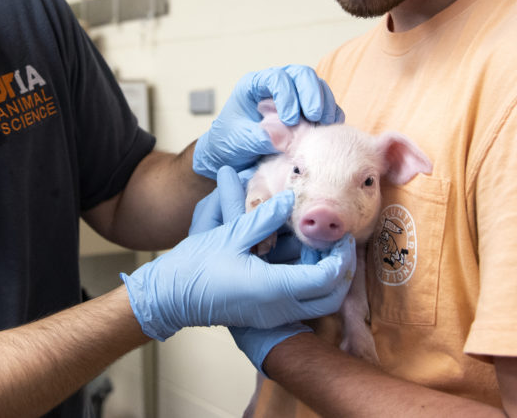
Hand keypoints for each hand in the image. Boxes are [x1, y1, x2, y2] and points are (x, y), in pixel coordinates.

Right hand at [121, 168, 354, 341]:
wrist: (172, 296)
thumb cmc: (197, 265)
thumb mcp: (231, 234)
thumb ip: (264, 217)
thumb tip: (290, 199)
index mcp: (273, 288)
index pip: (326, 277)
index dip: (340, 256)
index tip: (341, 235)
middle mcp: (278, 308)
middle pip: (332, 297)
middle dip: (343, 270)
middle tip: (339, 244)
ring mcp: (273, 316)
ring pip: (321, 305)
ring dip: (330, 280)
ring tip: (322, 250)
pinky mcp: (267, 316)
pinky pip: (303, 306)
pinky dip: (313, 286)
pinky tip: (302, 261)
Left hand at [192, 65, 343, 177]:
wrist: (233, 158)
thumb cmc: (229, 143)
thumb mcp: (238, 140)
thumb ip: (259, 137)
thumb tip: (285, 135)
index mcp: (255, 85)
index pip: (276, 78)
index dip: (287, 95)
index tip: (290, 120)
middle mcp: (276, 86)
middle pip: (302, 75)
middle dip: (312, 94)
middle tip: (315, 117)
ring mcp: (294, 96)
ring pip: (317, 87)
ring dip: (325, 104)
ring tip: (323, 123)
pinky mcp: (307, 112)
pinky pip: (325, 105)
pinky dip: (331, 115)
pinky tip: (329, 128)